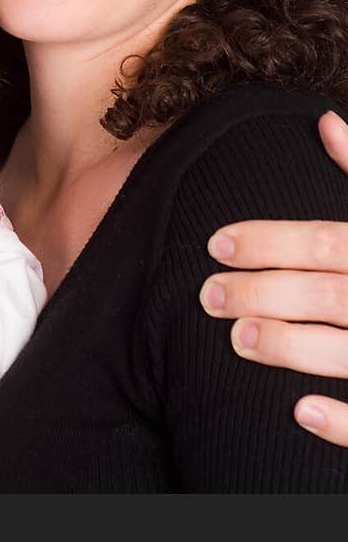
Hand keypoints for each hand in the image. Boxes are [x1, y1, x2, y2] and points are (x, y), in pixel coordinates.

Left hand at [199, 110, 347, 447]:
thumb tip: (325, 121)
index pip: (326, 241)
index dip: (269, 241)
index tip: (217, 242)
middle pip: (327, 295)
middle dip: (261, 293)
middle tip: (208, 294)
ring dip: (288, 348)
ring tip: (236, 340)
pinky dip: (342, 420)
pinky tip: (299, 411)